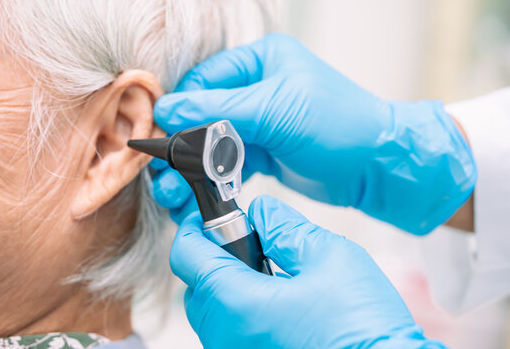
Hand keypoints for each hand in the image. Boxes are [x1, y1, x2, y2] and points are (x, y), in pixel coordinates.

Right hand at [152, 33, 476, 233]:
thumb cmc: (339, 125)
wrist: (378, 166)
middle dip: (182, 148)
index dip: (179, 112)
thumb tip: (167, 110)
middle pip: (203, 115)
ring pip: (213, 143)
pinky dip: (214, 181)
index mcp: (260, 62)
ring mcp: (261, 122)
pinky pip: (229, 164)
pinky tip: (199, 197)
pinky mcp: (265, 152)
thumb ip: (218, 109)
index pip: (203, 82)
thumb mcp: (276, 110)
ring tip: (175, 195)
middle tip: (164, 176)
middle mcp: (257, 88)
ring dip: (194, 170)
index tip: (158, 140)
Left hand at [170, 195, 446, 348]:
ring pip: (213, 312)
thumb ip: (285, 227)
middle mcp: (226, 336)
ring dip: (230, 285)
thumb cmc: (361, 326)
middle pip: (197, 285)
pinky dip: (242, 310)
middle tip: (251, 243)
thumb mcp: (328, 257)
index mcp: (236, 303)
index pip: (188, 255)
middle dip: (216, 257)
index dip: (196, 228)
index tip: (212, 218)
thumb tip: (262, 212)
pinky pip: (232, 332)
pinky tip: (277, 302)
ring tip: (270, 274)